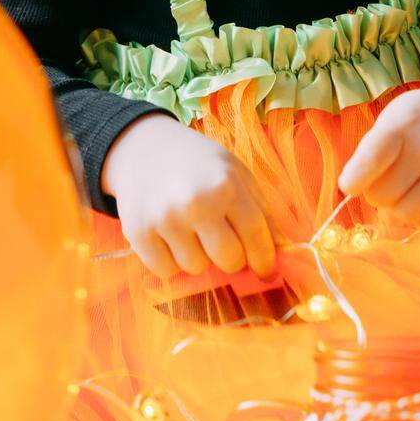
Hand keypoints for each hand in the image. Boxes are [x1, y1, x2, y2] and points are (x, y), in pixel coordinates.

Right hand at [100, 113, 276, 281]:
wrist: (145, 148)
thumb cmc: (198, 163)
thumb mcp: (236, 173)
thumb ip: (260, 210)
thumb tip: (279, 251)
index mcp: (227, 185)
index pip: (256, 237)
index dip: (265, 260)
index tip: (266, 271)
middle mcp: (197, 203)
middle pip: (229, 261)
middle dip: (231, 258)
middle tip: (222, 242)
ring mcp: (166, 220)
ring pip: (197, 268)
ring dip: (198, 257)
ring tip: (190, 230)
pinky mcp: (139, 234)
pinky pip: (166, 271)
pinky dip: (170, 261)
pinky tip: (169, 237)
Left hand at [337, 69, 419, 234]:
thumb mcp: (396, 114)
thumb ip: (372, 148)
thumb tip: (354, 188)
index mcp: (403, 123)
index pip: (368, 162)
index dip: (353, 181)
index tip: (351, 183)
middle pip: (382, 196)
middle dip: (379, 192)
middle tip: (391, 178)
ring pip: (406, 215)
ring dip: (400, 208)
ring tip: (409, 189)